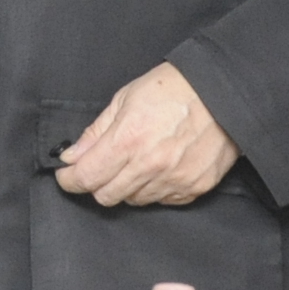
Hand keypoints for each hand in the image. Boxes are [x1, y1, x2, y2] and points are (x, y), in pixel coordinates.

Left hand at [54, 63, 237, 206]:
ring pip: (133, 201)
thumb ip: (96, 132)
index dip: (69, 179)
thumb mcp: (125, 99)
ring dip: (126, 186)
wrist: (222, 92)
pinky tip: (158, 167)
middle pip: (106, 196)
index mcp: (128, 140)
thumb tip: (73, 156)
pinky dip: (153, 189)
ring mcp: (173, 181)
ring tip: (136, 160)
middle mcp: (149, 166)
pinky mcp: (193, 189)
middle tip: (99, 167)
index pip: (86, 177)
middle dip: (96, 183)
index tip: (66, 175)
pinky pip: (162, 200)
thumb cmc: (173, 88)